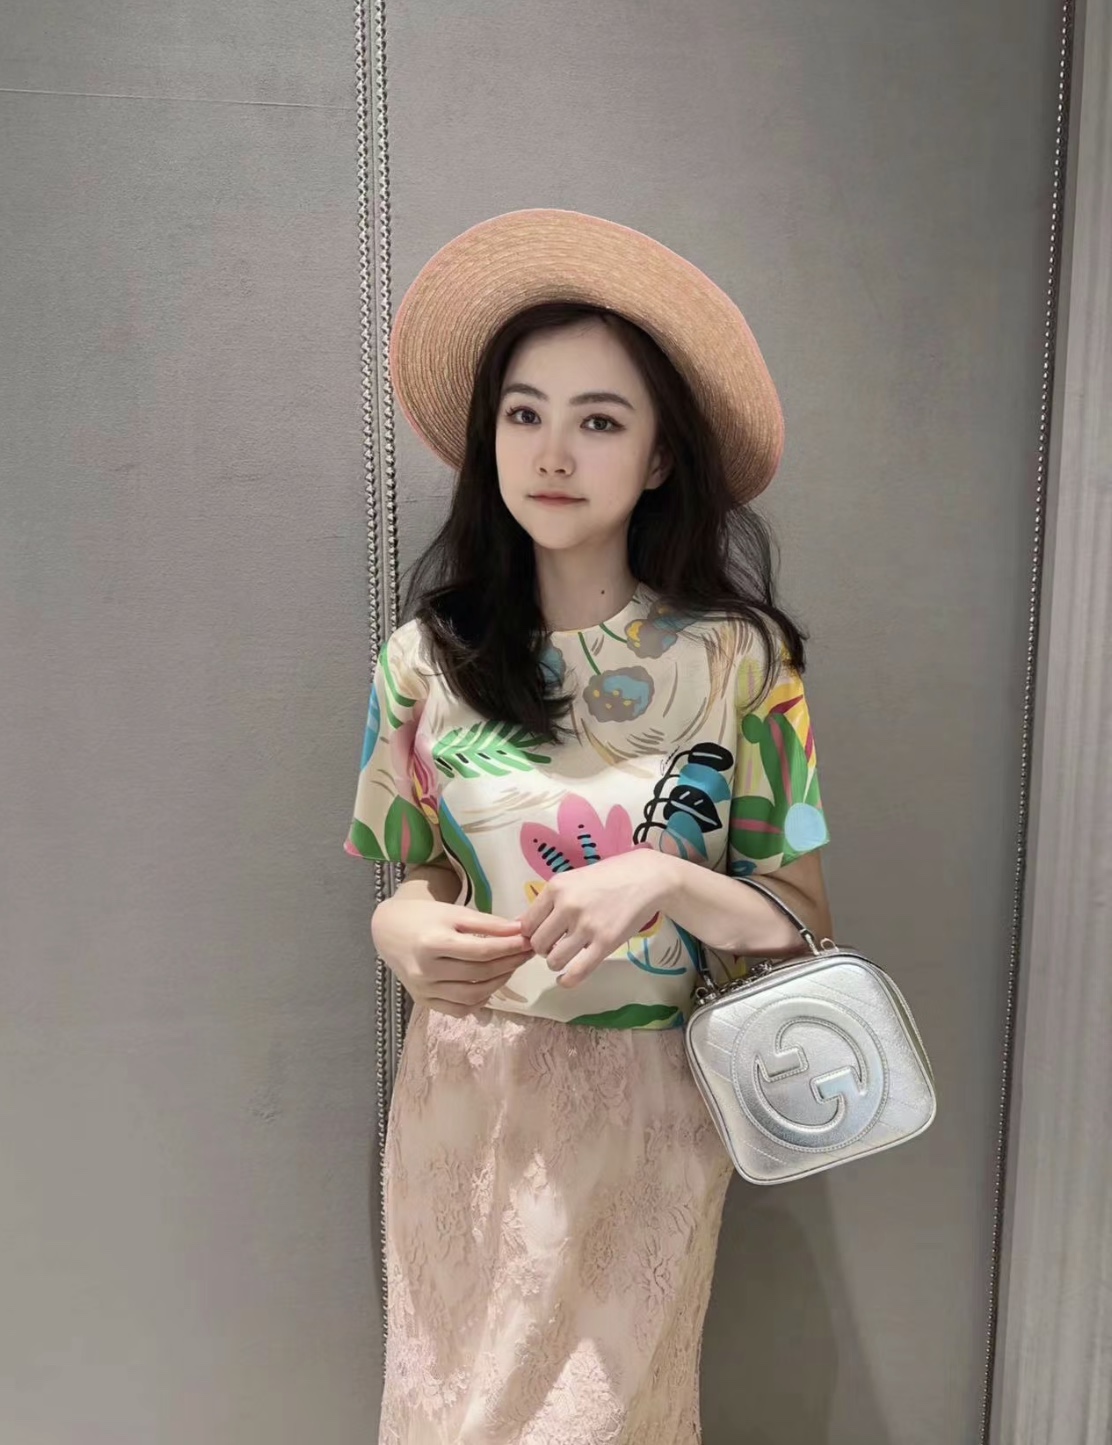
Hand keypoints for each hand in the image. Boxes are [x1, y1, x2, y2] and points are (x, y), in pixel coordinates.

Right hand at [371, 897, 532, 1018]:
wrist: (390, 931)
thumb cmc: (425, 917)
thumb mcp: (455, 912)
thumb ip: (488, 923)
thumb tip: (520, 931)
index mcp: (431, 943)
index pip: (481, 951)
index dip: (509, 948)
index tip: (528, 941)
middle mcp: (425, 971)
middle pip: (479, 974)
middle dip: (509, 963)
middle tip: (526, 953)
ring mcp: (423, 990)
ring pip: (472, 996)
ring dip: (499, 983)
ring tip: (511, 967)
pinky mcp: (423, 1001)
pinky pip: (459, 1010)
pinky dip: (480, 1000)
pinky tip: (490, 985)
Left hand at [518, 851, 675, 987]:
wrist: (646, 878)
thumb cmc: (608, 877)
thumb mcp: (573, 879)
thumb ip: (548, 901)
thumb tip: (519, 925)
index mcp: (556, 888)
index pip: (526, 924)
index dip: (531, 934)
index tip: (542, 934)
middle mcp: (568, 906)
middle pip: (537, 944)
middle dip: (544, 949)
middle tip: (556, 944)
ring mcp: (587, 926)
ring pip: (553, 961)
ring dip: (556, 963)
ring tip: (567, 956)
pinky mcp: (606, 942)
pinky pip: (577, 972)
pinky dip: (567, 981)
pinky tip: (566, 979)